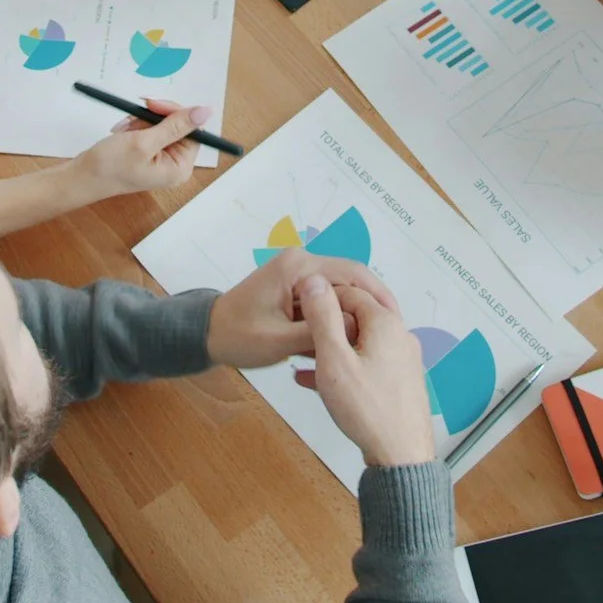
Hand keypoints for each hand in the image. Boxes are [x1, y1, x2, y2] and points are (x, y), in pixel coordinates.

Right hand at [70, 98, 211, 198]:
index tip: (153, 104)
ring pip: (160, 124)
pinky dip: (135, 126)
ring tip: (123, 130)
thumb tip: (205, 111)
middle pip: (177, 126)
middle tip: (133, 116)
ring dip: (141, 121)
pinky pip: (149, 130)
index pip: (192, 130)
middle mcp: (174, 164)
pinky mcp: (147, 153)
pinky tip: (121, 132)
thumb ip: (175, 126)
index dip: (175, 113)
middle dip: (152, 118)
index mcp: (180, 168)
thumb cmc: (110, 166)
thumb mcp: (144, 142)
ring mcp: (160, 159)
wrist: (80, 177)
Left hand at [207, 247, 396, 368]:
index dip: (378, 295)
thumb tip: (358, 326)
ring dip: (353, 314)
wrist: (206, 335)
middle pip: (351, 280)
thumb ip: (320, 331)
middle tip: (389, 335)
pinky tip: (348, 340)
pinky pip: (327, 299)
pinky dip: (337, 318)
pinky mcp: (296, 287)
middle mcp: (302, 262)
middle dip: (369, 307)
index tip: (397, 320)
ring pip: (341, 291)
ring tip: (373, 340)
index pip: (353, 273)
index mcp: (299, 266)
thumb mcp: (281, 341)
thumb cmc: (237, 337)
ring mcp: (299, 273)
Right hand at [296, 275, 438, 467]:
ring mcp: (403, 360)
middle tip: (299, 333)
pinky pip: (368, 363)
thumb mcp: (334, 360)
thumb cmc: (366, 408)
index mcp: (386, 323)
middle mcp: (400, 336)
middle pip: (358, 315)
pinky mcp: (400, 381)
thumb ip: (323, 318)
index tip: (297, 307)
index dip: (321, 297)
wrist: (401, 454)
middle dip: (328, 322)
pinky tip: (318, 382)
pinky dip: (345, 366)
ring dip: (333, 347)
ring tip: (303, 360)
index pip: (350, 292)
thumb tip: (315, 281)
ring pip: (362, 341)